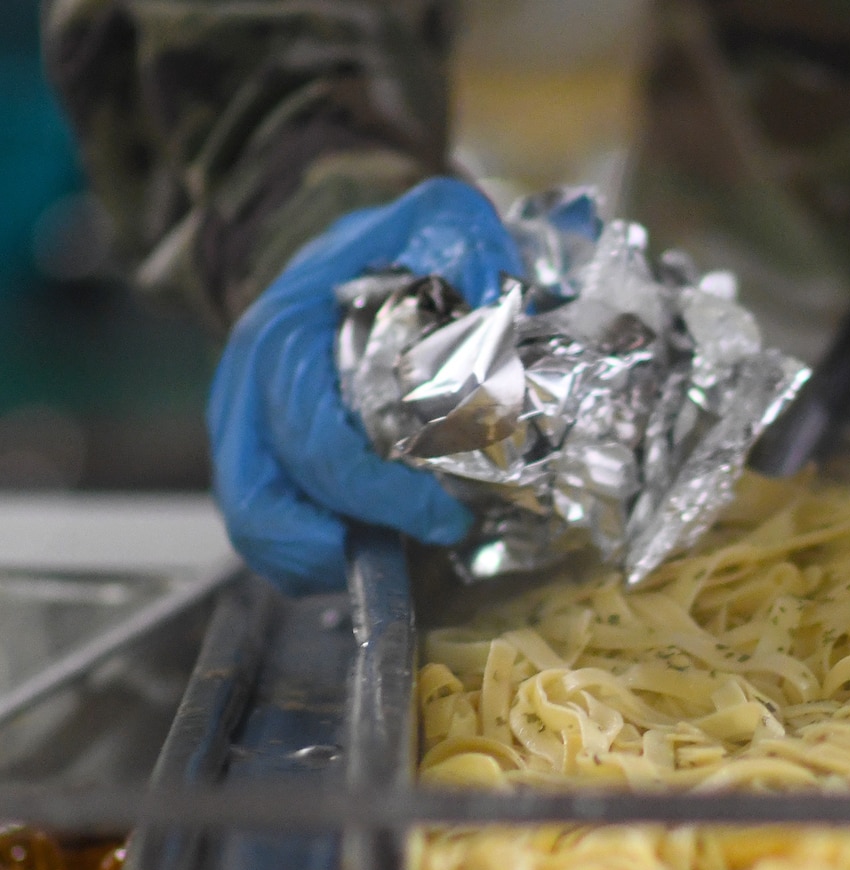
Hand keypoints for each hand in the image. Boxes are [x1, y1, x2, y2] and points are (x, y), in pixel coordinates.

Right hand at [207, 177, 522, 593]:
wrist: (333, 248)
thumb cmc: (384, 244)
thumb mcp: (433, 218)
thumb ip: (469, 243)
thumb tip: (501, 293)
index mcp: (282, 343)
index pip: (315, 442)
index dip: (378, 494)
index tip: (446, 516)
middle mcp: (245, 392)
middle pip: (268, 498)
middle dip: (353, 536)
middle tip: (435, 536)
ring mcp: (242, 429)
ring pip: (254, 522)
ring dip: (319, 560)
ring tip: (389, 564)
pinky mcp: (253, 457)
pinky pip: (262, 527)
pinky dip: (307, 555)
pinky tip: (361, 552)